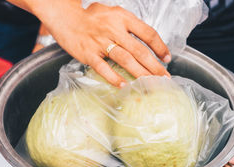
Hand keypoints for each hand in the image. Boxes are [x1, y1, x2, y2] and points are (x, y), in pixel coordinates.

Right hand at [9, 1, 170, 86]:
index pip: (147, 33)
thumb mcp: (113, 13)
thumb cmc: (91, 18)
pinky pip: (103, 68)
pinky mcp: (88, 53)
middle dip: (154, 66)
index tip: (167, 58)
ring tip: (150, 84)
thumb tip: (146, 40)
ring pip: (125, 59)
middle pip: (139, 50)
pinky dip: (114, 78)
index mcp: (122, 17)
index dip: (160, 47)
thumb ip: (128, 25)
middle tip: (164, 78)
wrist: (66, 19)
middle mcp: (113, 29)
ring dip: (140, 73)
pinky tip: (124, 86)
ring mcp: (100, 42)